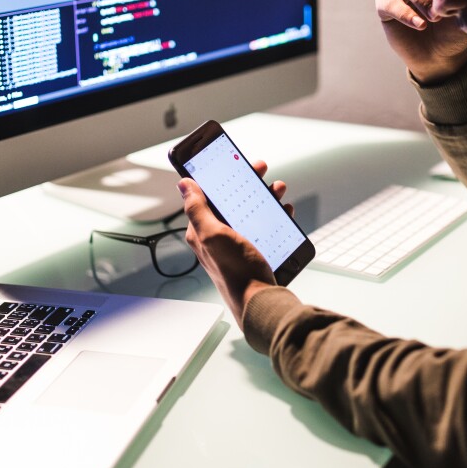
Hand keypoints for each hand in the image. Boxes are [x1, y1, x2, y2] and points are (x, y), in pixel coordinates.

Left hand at [178, 160, 288, 325]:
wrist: (260, 304)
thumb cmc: (237, 274)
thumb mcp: (214, 236)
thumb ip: (197, 210)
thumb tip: (184, 185)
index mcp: (203, 231)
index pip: (207, 195)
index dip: (221, 176)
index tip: (237, 163)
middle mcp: (218, 237)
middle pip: (231, 200)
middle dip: (247, 183)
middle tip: (261, 170)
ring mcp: (236, 245)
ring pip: (249, 212)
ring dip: (264, 197)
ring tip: (278, 189)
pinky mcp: (253, 253)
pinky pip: (263, 227)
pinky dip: (273, 216)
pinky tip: (283, 212)